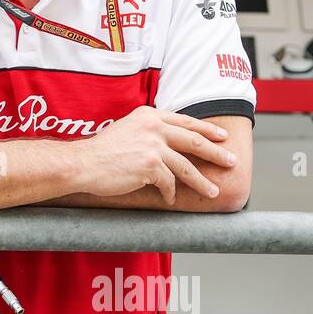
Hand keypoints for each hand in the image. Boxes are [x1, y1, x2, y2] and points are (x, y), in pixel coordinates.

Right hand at [72, 105, 236, 204]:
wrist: (82, 163)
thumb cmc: (99, 151)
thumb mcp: (125, 129)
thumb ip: (146, 131)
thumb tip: (165, 144)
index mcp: (148, 115)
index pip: (184, 120)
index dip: (206, 128)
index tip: (221, 136)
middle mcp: (153, 127)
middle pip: (193, 140)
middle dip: (216, 152)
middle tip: (231, 161)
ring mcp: (153, 146)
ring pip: (186, 166)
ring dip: (202, 181)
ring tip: (213, 191)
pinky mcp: (150, 165)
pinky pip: (168, 183)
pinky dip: (171, 192)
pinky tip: (170, 198)